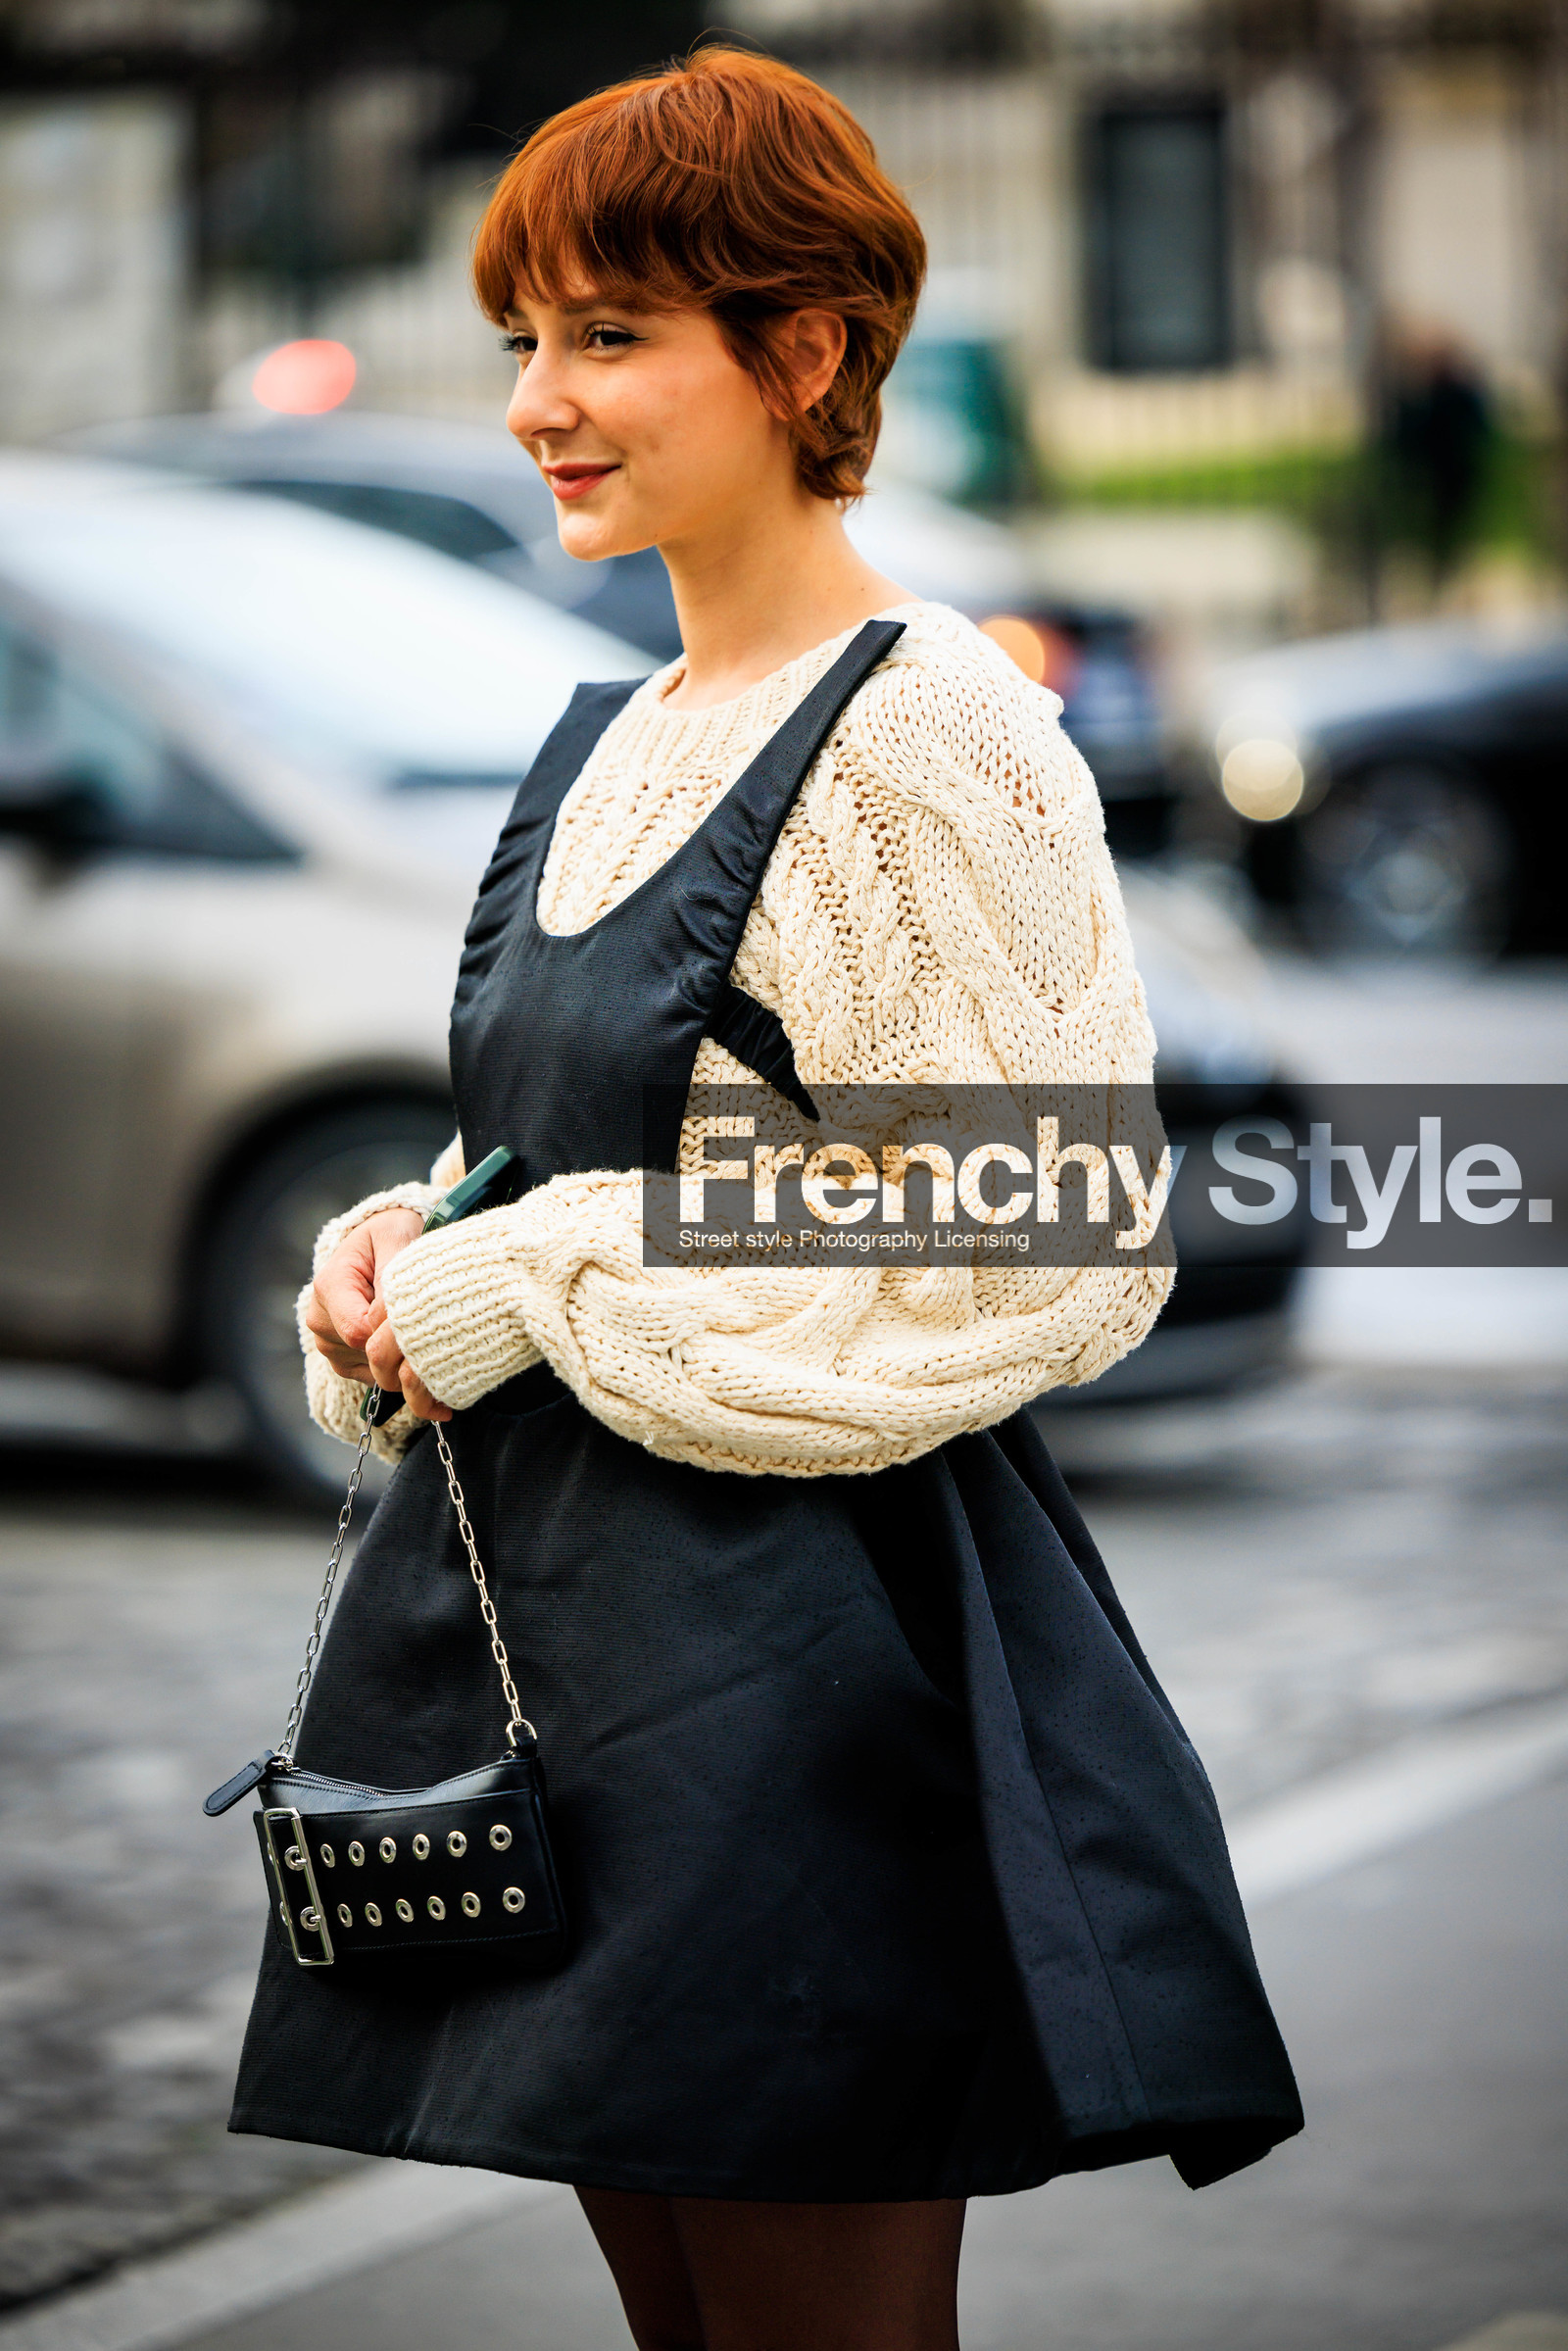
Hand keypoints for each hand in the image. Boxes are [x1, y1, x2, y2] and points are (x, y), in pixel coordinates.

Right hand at [303, 1209, 451, 1423]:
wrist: (383, 1242)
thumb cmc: (392, 1236)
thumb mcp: (396, 1237)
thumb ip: (394, 1276)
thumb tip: (392, 1320)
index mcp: (329, 1287)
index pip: (361, 1331)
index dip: (396, 1330)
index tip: (424, 1314)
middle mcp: (321, 1320)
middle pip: (367, 1354)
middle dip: (402, 1345)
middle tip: (430, 1319)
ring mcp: (329, 1344)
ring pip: (372, 1370)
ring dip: (401, 1355)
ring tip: (417, 1321)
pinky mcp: (342, 1361)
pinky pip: (373, 1378)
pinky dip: (396, 1366)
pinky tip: (407, 1340)